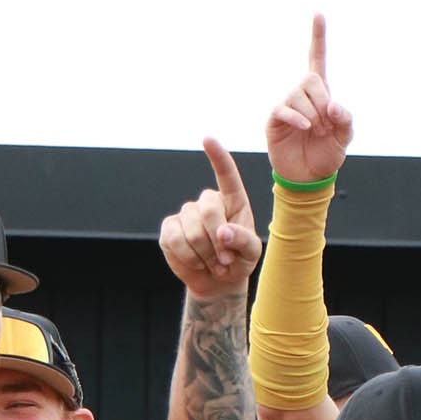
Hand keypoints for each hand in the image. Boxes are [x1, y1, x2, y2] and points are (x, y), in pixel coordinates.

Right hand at [159, 139, 261, 300]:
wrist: (217, 280)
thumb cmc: (239, 261)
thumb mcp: (251, 253)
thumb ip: (243, 241)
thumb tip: (222, 233)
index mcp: (232, 200)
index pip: (226, 174)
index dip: (217, 156)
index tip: (207, 139)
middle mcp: (207, 202)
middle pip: (207, 209)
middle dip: (217, 240)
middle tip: (225, 260)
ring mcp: (186, 214)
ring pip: (191, 230)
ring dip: (204, 254)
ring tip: (213, 263)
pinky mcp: (169, 228)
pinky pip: (174, 240)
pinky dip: (188, 257)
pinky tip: (196, 262)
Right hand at [264, 15, 353, 182]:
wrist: (309, 177)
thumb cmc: (326, 154)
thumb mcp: (345, 138)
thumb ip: (346, 120)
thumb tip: (334, 105)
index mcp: (321, 94)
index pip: (317, 59)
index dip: (318, 37)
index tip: (318, 13)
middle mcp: (302, 95)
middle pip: (311, 79)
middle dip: (322, 102)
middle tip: (326, 125)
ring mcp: (287, 105)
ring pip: (299, 95)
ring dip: (312, 116)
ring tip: (315, 132)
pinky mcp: (275, 119)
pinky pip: (284, 109)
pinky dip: (298, 118)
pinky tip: (306, 129)